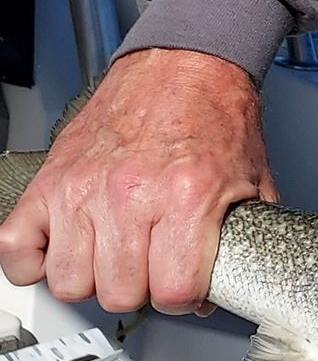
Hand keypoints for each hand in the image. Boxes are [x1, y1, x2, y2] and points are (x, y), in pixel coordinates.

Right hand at [0, 48, 278, 314]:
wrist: (183, 63)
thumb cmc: (213, 115)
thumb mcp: (251, 181)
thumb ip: (241, 240)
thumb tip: (223, 290)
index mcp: (187, 196)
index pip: (172, 293)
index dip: (182, 297)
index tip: (183, 285)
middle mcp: (130, 194)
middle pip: (119, 294)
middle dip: (140, 287)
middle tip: (150, 264)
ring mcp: (82, 189)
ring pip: (70, 280)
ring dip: (93, 276)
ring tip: (113, 253)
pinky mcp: (50, 181)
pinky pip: (16, 248)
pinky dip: (34, 259)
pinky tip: (64, 247)